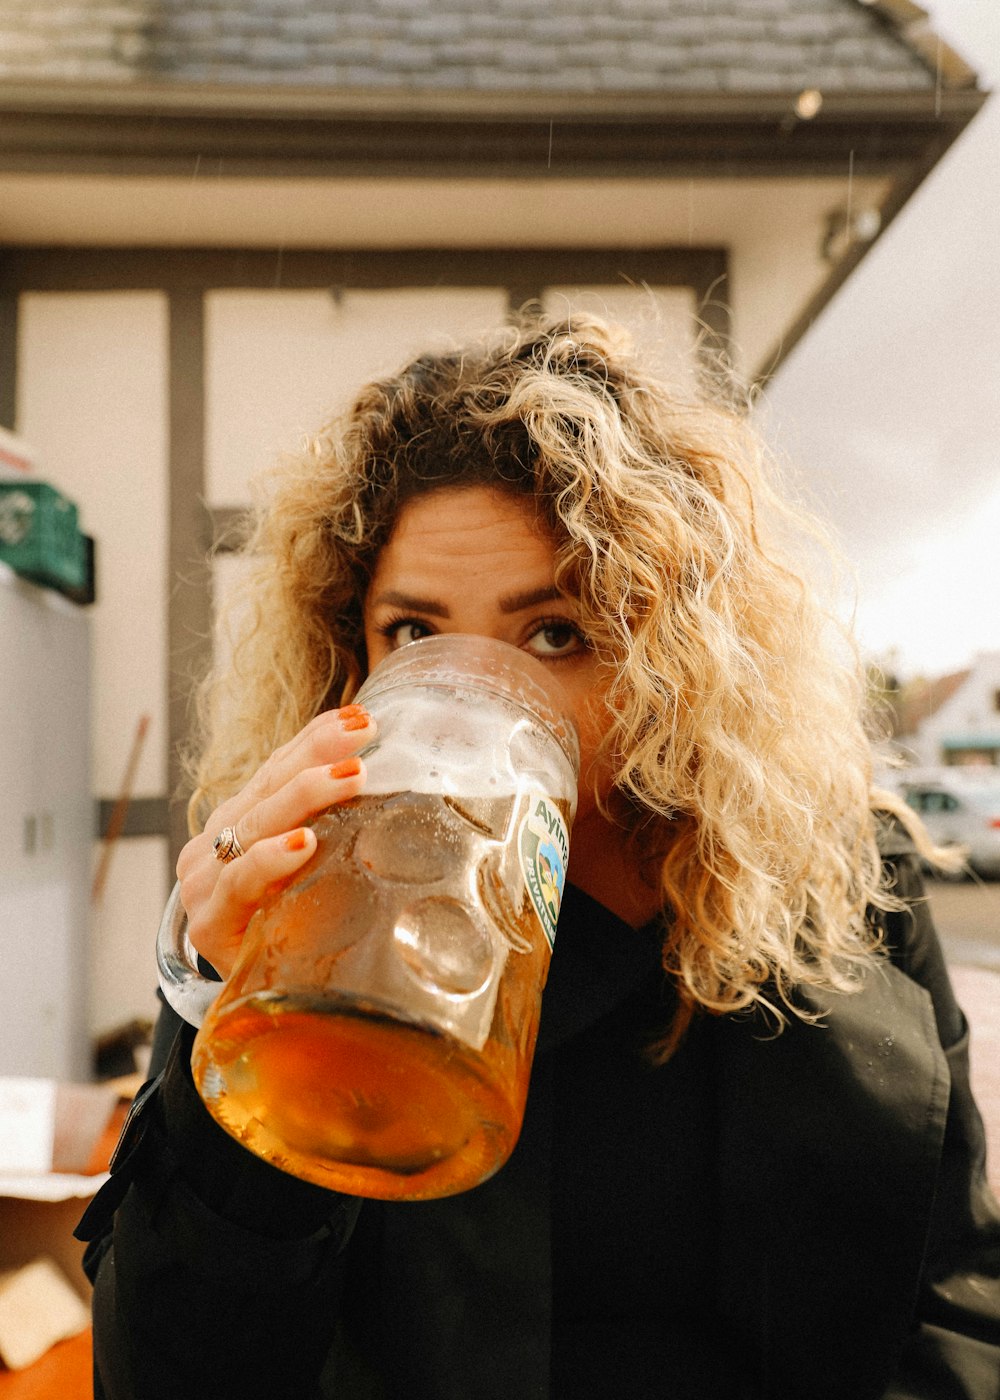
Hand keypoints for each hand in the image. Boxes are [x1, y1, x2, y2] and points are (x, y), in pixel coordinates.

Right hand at [175, 705, 373, 977]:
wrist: (254, 1008)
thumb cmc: (287, 931)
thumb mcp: (311, 873)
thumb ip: (334, 832)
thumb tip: (400, 787)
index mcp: (239, 823)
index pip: (276, 769)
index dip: (314, 739)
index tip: (360, 717)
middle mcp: (214, 844)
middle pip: (268, 787)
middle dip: (317, 755)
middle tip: (363, 734)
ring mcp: (206, 882)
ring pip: (256, 823)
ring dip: (304, 795)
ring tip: (350, 777)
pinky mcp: (210, 922)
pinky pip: (240, 880)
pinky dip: (270, 858)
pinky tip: (302, 843)